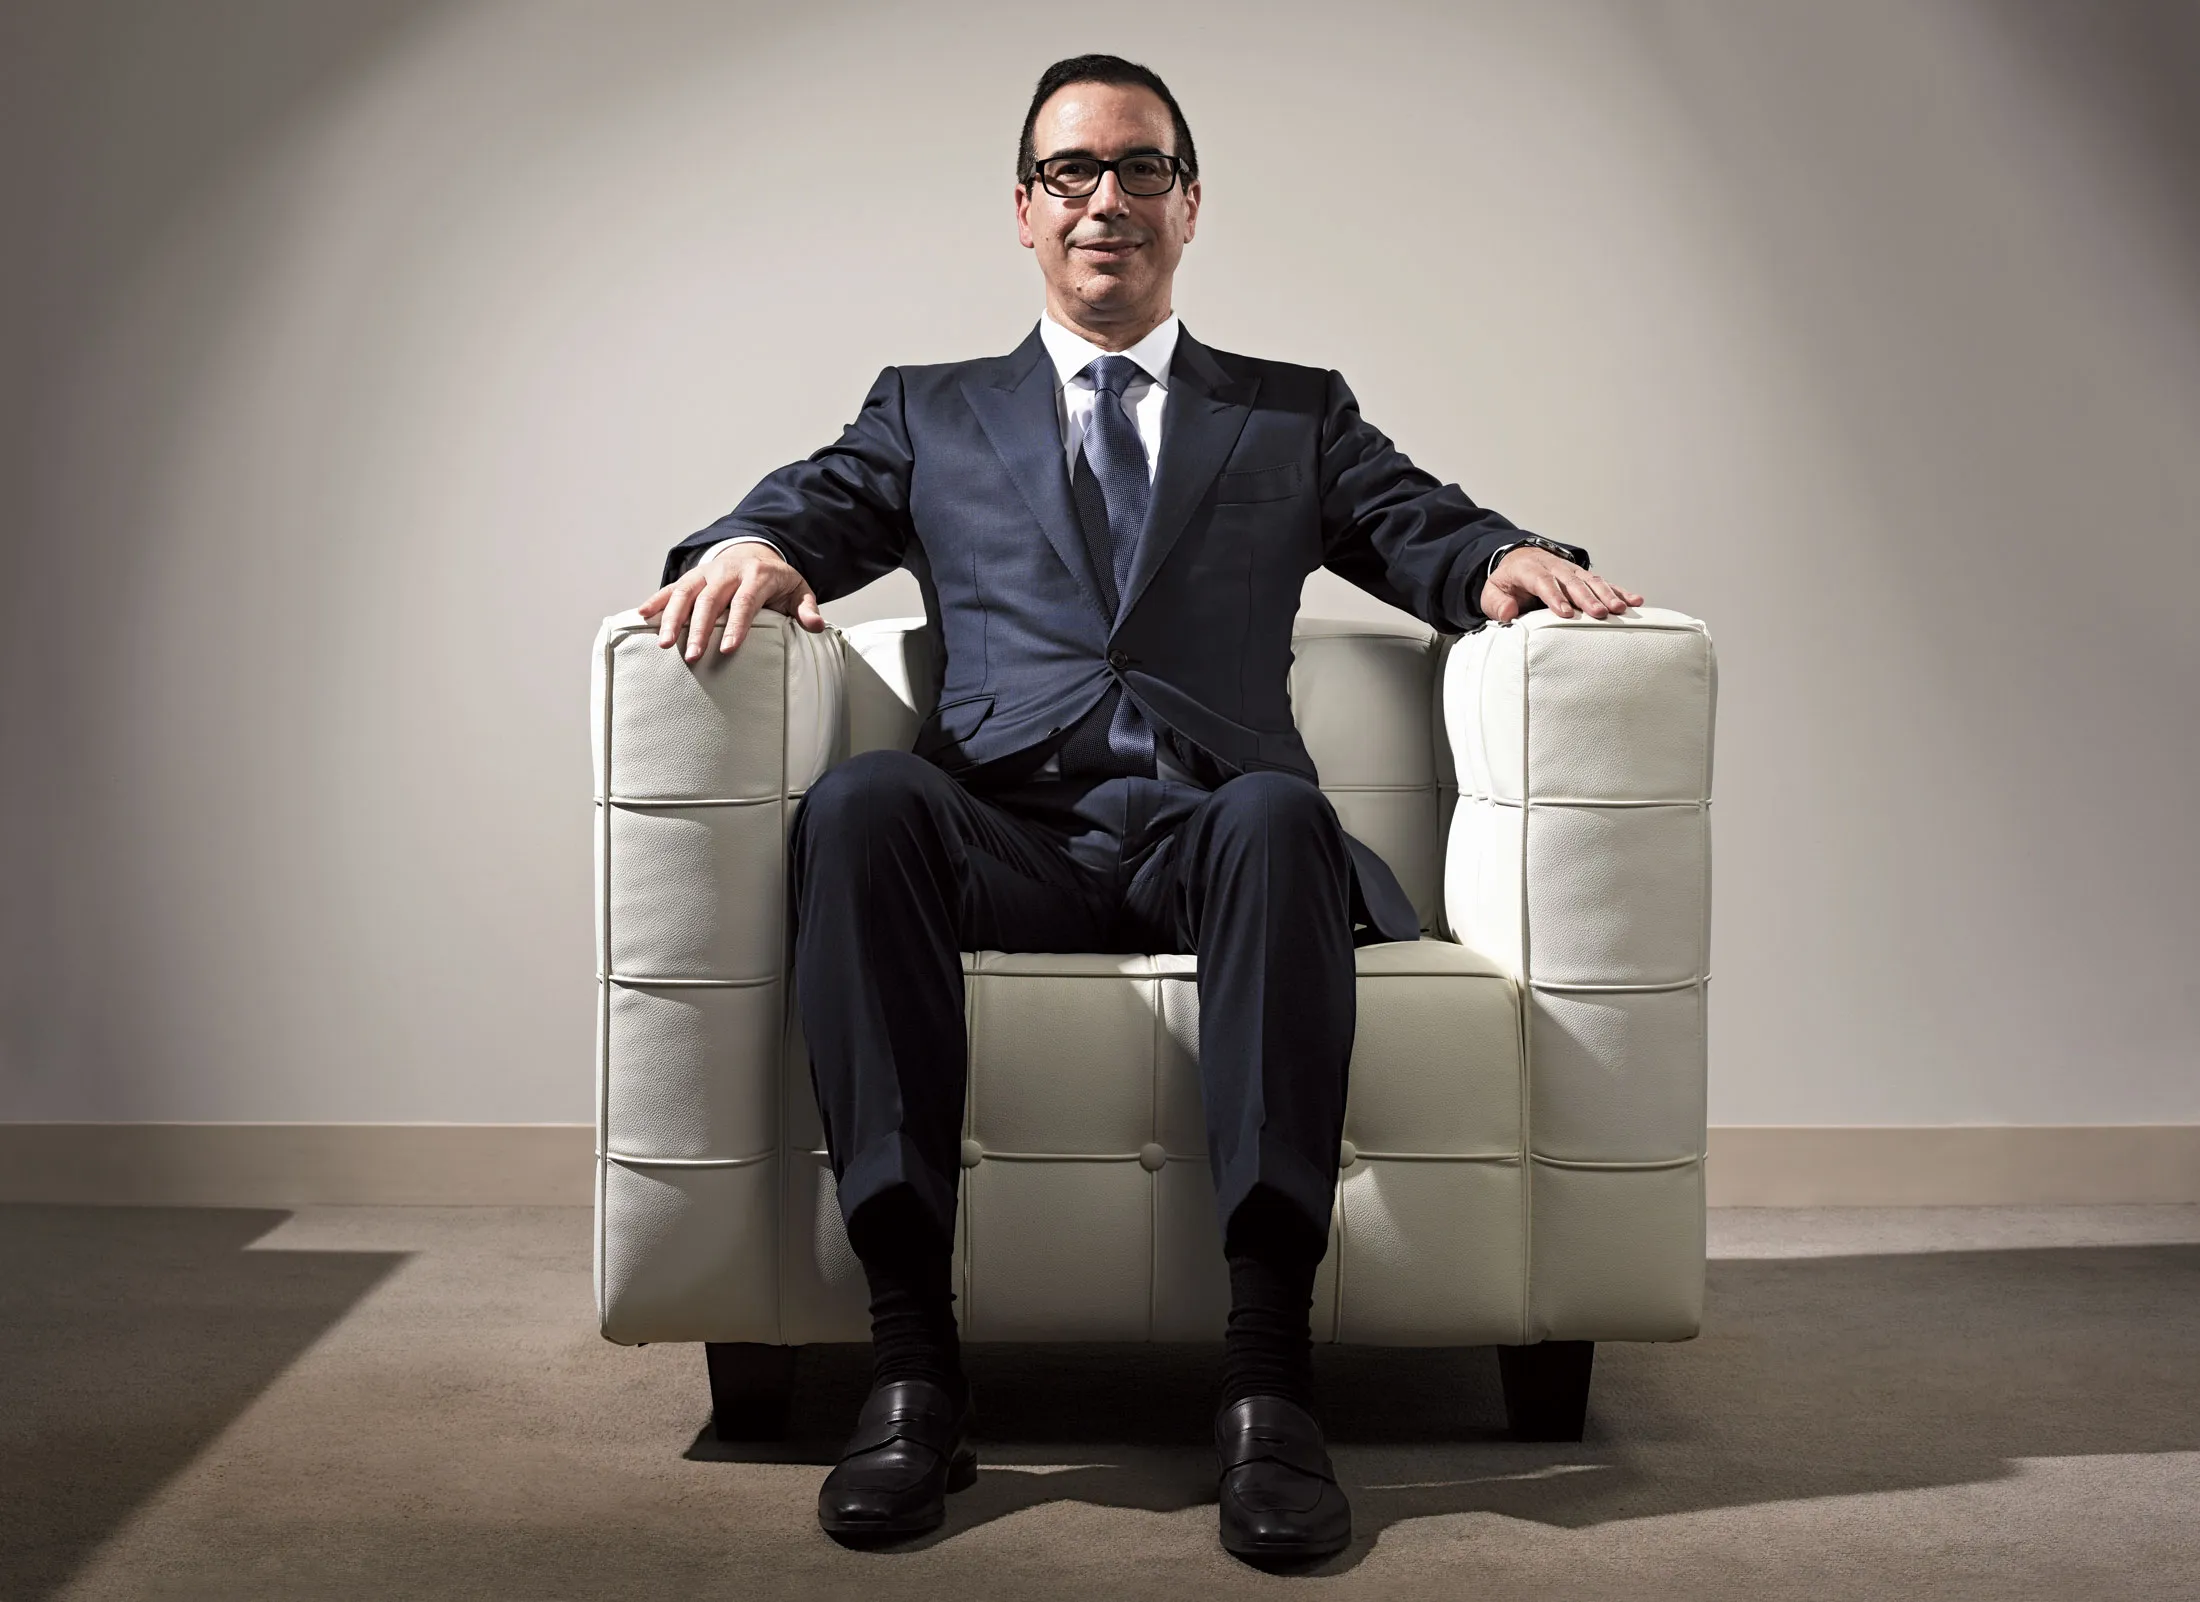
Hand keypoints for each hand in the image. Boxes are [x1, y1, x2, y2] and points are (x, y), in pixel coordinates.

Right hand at [638, 544, 825, 660]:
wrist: (757, 551)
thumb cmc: (777, 580)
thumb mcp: (798, 590)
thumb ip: (806, 609)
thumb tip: (817, 626)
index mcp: (756, 576)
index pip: (745, 602)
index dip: (735, 626)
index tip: (726, 650)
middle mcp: (727, 571)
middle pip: (710, 600)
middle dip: (699, 629)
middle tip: (691, 656)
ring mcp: (707, 573)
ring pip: (685, 593)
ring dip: (672, 618)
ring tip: (665, 645)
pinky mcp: (692, 576)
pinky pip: (671, 587)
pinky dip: (656, 600)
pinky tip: (642, 616)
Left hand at [1480, 547, 1643, 621]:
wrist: (1518, 560)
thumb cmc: (1507, 582)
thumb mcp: (1492, 592)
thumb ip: (1497, 603)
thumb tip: (1508, 613)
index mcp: (1529, 569)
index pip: (1543, 582)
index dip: (1555, 596)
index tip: (1565, 614)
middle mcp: (1554, 566)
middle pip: (1572, 581)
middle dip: (1586, 598)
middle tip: (1599, 614)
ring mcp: (1571, 570)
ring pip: (1591, 580)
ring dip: (1608, 595)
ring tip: (1621, 610)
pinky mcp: (1583, 577)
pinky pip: (1604, 583)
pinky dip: (1620, 591)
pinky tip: (1636, 601)